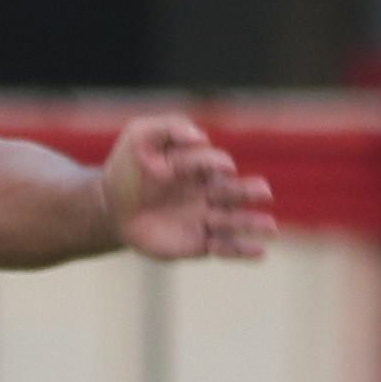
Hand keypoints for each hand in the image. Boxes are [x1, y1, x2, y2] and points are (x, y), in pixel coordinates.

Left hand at [100, 110, 274, 262]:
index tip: (222, 167)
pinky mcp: (197, 243)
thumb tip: (200, 137)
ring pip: (234, 222)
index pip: (212, 164)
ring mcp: (204, 219)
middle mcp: (208, 193)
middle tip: (264, 192)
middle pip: (234, 192)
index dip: (216, 164)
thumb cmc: (127, 167)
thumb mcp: (140, 136)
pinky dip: (242, 251)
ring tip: (271, 228)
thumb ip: (168, 128)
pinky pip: (225, 248)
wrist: (109, 205)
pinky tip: (261, 253)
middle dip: (249, 192)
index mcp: (199, 166)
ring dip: (253, 224)